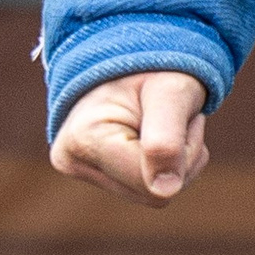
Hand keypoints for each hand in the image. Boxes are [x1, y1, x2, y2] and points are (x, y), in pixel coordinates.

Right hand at [49, 71, 209, 206]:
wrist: (134, 60)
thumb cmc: (155, 67)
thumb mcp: (171, 92)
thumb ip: (167, 141)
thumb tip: (165, 193)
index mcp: (84, 138)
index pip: (150, 182)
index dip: (181, 153)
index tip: (179, 114)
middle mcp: (73, 162)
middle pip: (153, 193)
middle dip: (180, 157)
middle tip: (175, 117)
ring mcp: (81, 172)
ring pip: (155, 194)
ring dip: (178, 161)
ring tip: (165, 123)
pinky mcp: (96, 178)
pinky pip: (152, 191)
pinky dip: (169, 166)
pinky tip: (156, 137)